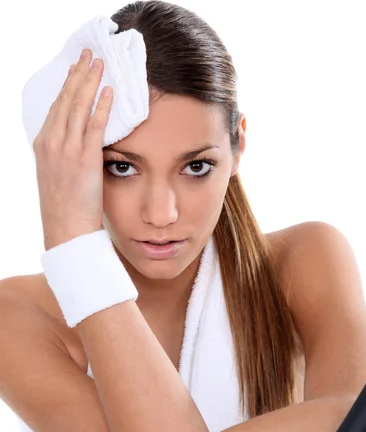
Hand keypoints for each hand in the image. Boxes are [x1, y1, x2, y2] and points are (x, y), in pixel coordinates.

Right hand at [33, 48, 113, 249]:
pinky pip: (94, 125)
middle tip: (89, 55)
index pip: (56, 106)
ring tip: (101, 64)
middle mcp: (51, 142)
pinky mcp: (84, 158)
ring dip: (90, 81)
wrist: (66, 229)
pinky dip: (102, 106)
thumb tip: (79, 143)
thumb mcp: (57, 175)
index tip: (76, 69)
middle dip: (78, 74)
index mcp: (43, 144)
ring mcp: (66, 149)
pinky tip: (109, 91)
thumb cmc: (65, 207)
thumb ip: (65, 154)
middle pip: (66, 99)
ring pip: (78, 106)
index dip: (67, 85)